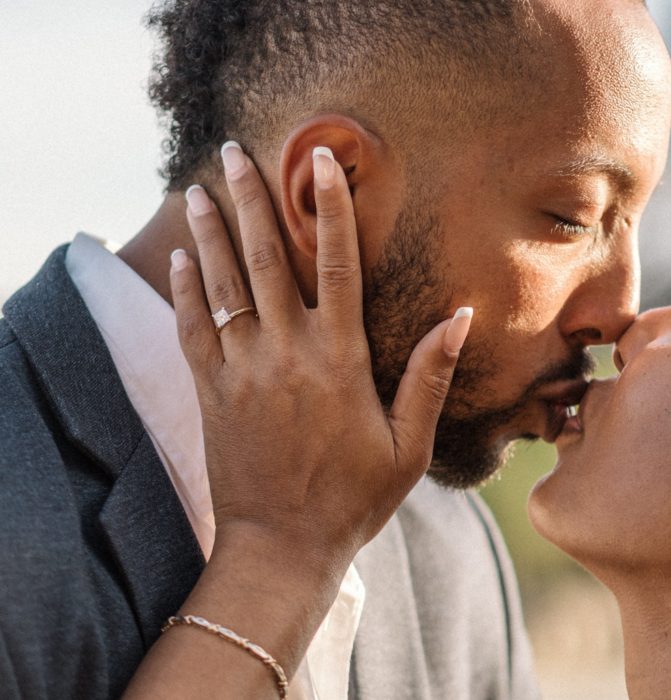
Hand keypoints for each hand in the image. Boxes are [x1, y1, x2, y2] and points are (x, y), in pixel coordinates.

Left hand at [171, 142, 471, 607]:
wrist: (281, 549)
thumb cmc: (354, 500)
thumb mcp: (408, 445)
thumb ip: (429, 376)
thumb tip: (460, 315)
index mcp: (339, 358)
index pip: (337, 263)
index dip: (330, 207)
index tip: (320, 160)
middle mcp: (286, 353)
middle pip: (266, 257)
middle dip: (250, 198)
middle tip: (233, 150)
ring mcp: (242, 371)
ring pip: (223, 284)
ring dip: (209, 231)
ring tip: (196, 186)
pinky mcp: (211, 393)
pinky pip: (195, 328)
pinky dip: (187, 289)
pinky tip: (181, 257)